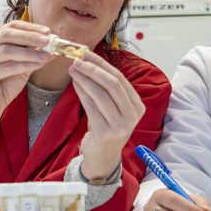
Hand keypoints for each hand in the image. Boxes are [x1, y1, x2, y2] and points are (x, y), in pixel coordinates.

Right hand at [0, 20, 53, 117]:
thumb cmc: (4, 84)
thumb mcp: (23, 66)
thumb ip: (33, 54)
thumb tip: (52, 45)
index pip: (11, 26)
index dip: (30, 27)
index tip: (47, 31)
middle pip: (7, 34)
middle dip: (30, 37)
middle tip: (48, 40)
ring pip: (7, 50)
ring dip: (29, 52)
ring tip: (46, 55)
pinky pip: (6, 67)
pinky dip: (24, 65)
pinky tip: (37, 65)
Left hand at [68, 50, 145, 179]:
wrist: (103, 157)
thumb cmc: (107, 127)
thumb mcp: (114, 108)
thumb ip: (108, 88)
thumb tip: (88, 60)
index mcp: (137, 106)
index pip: (120, 79)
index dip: (102, 64)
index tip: (87, 53)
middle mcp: (132, 115)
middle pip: (112, 84)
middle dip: (93, 69)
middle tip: (77, 59)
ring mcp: (120, 125)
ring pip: (100, 94)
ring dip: (84, 78)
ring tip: (73, 69)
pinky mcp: (105, 132)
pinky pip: (91, 106)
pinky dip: (82, 92)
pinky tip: (75, 83)